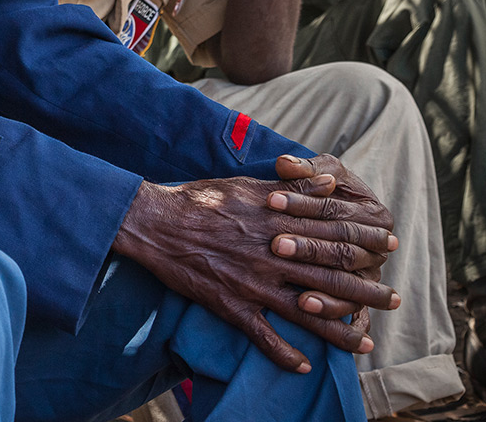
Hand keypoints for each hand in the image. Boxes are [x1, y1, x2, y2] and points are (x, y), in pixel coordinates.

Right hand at [112, 158, 397, 372]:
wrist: (154, 222)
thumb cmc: (198, 198)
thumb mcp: (246, 185)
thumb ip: (291, 187)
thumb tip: (330, 181)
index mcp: (276, 222)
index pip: (332, 233)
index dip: (364, 241)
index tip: (389, 246)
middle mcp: (271, 255)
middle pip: (330, 276)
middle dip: (367, 290)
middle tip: (395, 300)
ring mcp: (252, 283)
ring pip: (306, 313)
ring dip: (340, 331)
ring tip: (367, 343)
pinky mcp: (229, 304)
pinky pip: (262, 336)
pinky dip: (285, 354)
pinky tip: (305, 366)